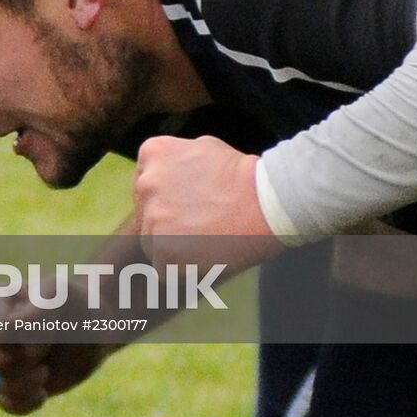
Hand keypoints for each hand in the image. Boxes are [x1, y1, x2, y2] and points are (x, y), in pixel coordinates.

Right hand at [0, 272, 118, 415]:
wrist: (91, 329)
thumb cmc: (73, 303)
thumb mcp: (60, 295)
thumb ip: (33, 311)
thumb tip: (3, 333)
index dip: (30, 336)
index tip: (50, 324)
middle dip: (24, 361)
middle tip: (44, 350)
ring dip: (28, 384)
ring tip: (44, 370)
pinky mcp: (2, 385)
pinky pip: (5, 404)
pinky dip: (26, 402)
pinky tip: (42, 390)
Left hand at [133, 135, 284, 273]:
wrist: (270, 200)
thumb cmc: (244, 176)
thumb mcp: (202, 148)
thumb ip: (175, 160)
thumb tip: (164, 172)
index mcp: (152, 155)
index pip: (147, 187)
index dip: (170, 200)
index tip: (192, 205)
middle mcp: (145, 184)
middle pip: (147, 213)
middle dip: (170, 221)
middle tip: (204, 223)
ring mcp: (152, 217)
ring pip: (154, 241)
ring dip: (176, 245)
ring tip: (209, 238)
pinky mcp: (163, 249)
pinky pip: (164, 267)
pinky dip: (183, 269)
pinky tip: (207, 255)